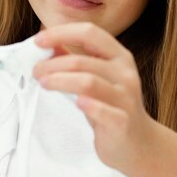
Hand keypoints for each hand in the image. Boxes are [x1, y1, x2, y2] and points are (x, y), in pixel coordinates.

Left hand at [32, 22, 157, 172]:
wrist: (140, 143)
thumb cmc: (114, 107)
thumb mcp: (98, 78)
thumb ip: (77, 60)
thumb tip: (49, 46)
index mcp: (119, 57)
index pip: (90, 33)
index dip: (62, 33)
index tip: (38, 40)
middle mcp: (125, 73)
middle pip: (83, 61)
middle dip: (53, 64)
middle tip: (36, 71)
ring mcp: (125, 98)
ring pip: (88, 82)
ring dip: (60, 81)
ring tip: (43, 83)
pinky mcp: (123, 122)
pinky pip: (103, 111)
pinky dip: (88, 105)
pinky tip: (76, 103)